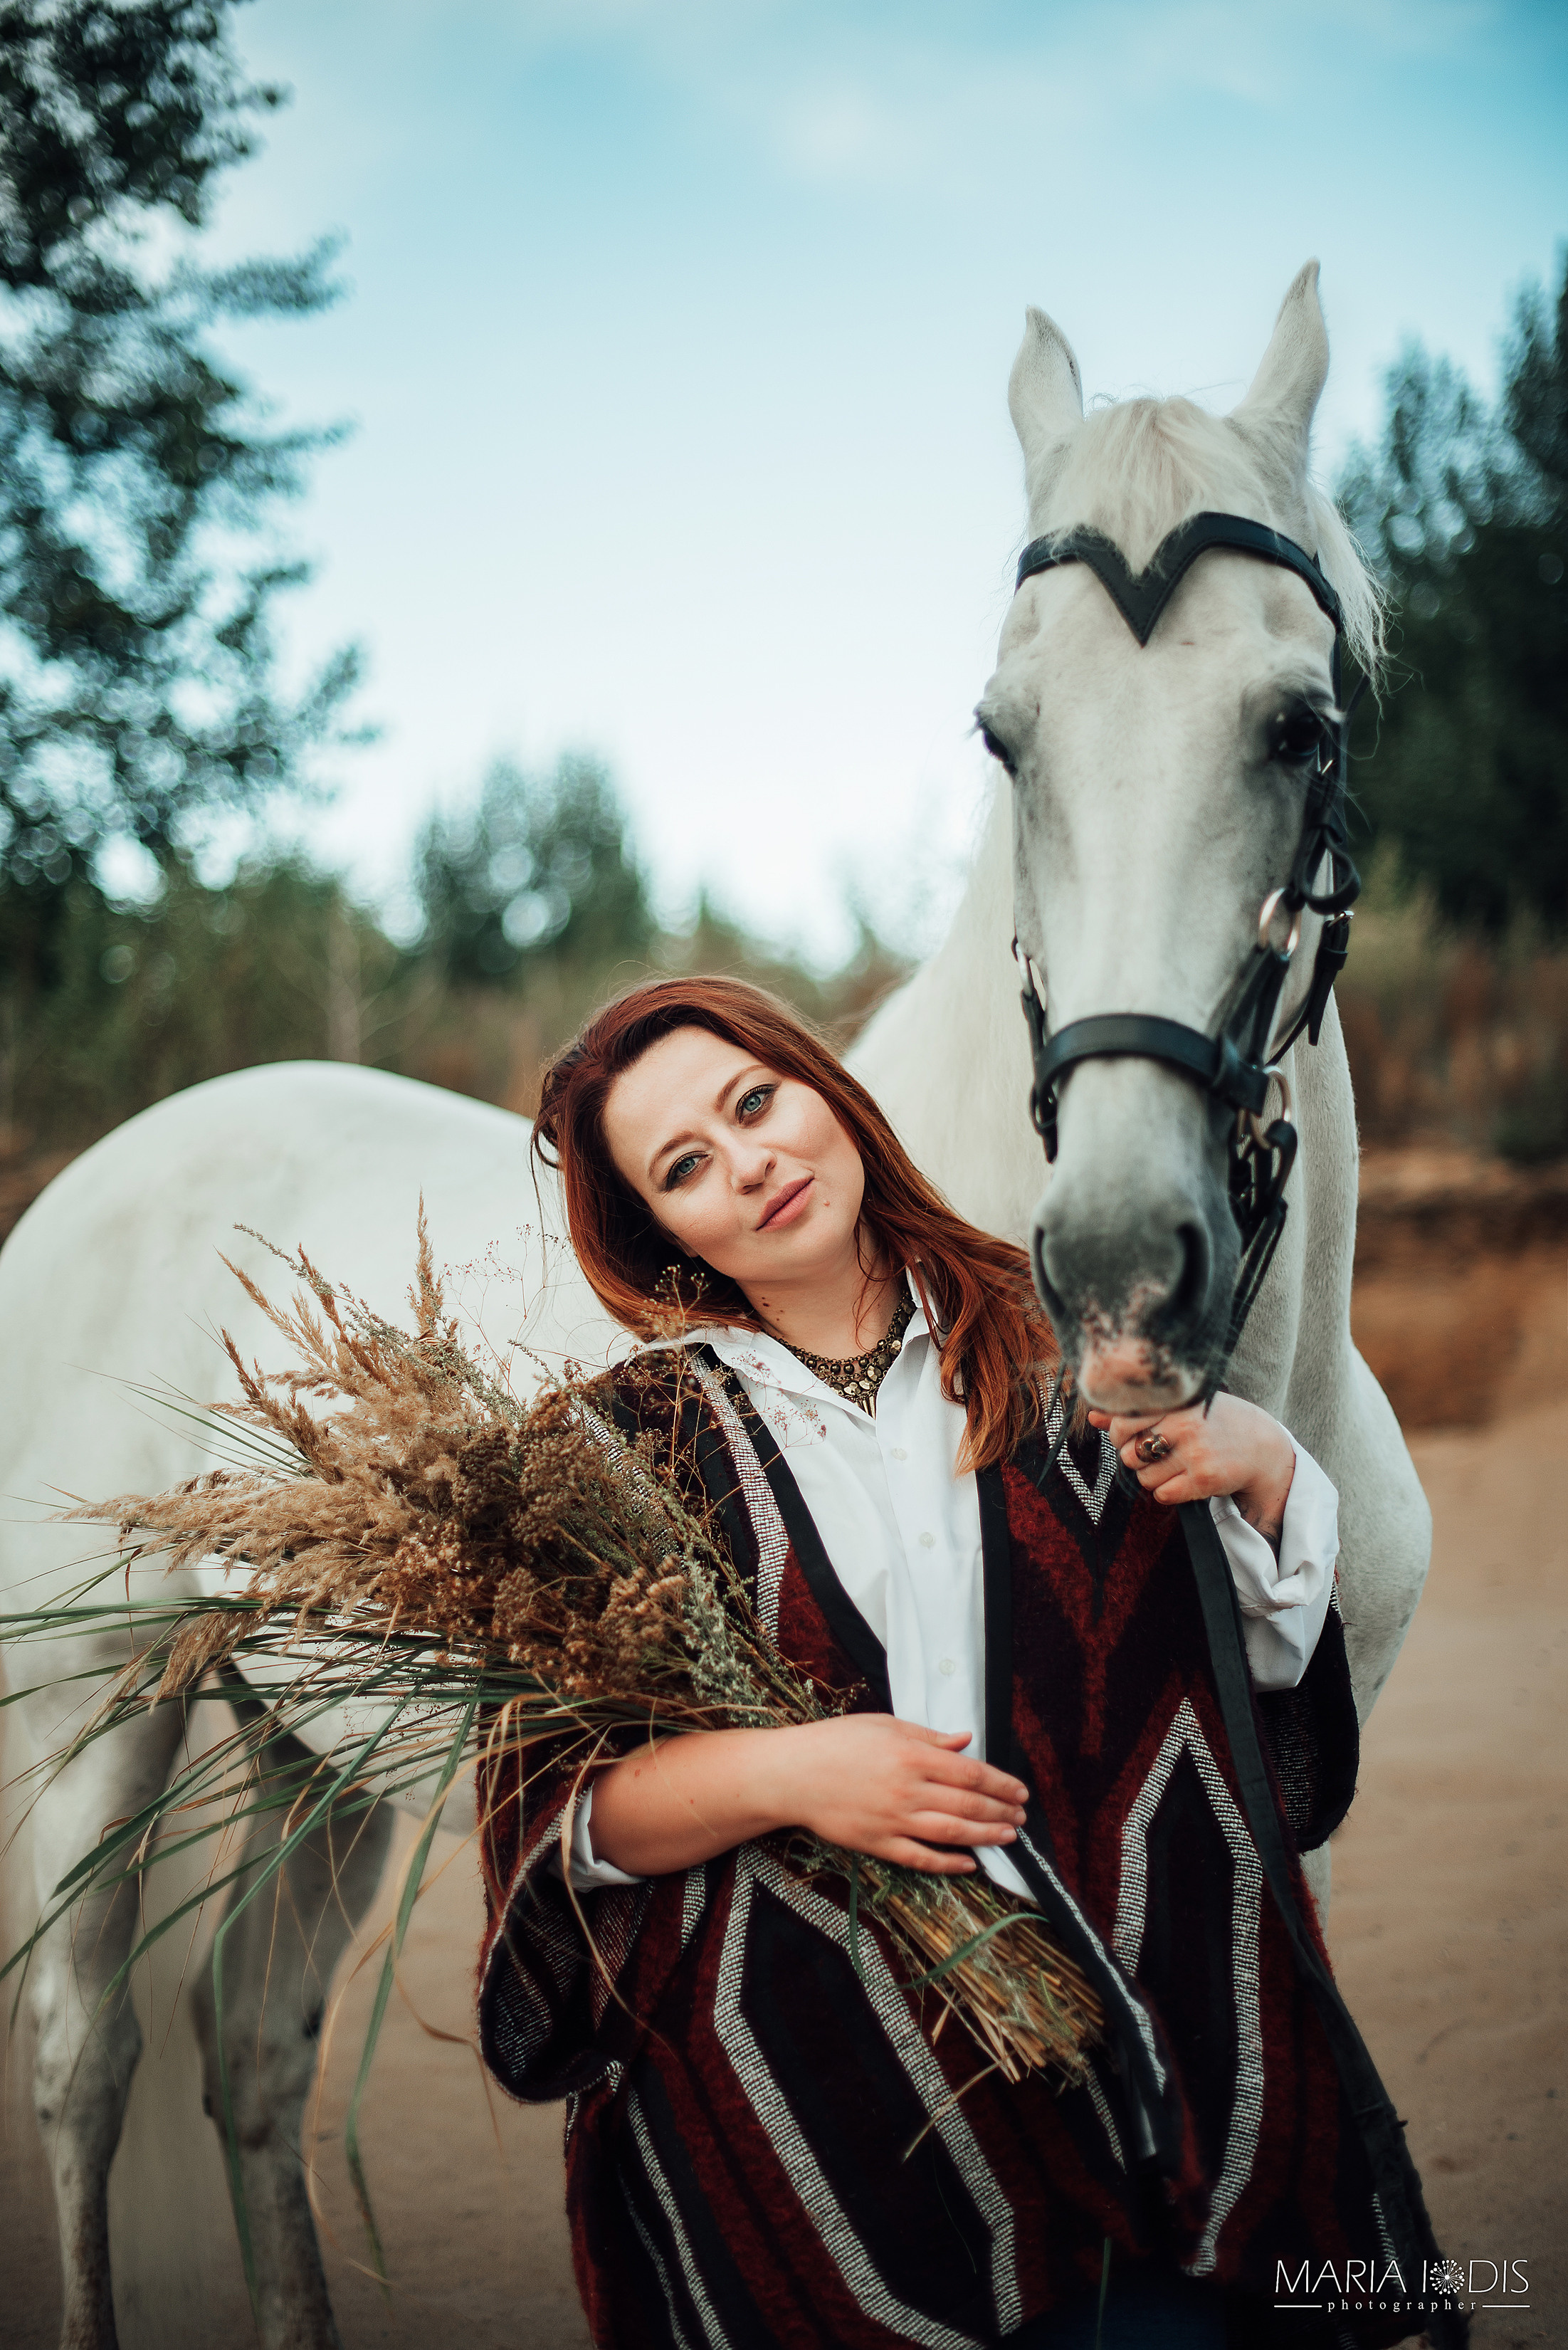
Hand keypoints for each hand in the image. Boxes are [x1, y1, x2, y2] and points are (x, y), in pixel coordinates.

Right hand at [772, 1715, 1028, 1876]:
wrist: (793, 1774)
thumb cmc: (836, 1742)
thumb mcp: (885, 1725)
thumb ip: (929, 1736)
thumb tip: (965, 1740)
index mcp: (911, 1755)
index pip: (970, 1773)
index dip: (1001, 1784)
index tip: (1020, 1791)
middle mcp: (907, 1789)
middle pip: (967, 1805)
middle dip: (1000, 1811)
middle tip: (1021, 1816)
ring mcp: (893, 1820)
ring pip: (952, 1833)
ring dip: (986, 1837)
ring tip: (1008, 1836)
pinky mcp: (879, 1843)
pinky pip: (921, 1858)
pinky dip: (949, 1864)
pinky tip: (969, 1864)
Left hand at [1087, 1392, 1295, 1546]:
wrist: (1262, 1447)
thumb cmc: (1214, 1422)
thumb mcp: (1179, 1407)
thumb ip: (1135, 1411)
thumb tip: (1093, 1416)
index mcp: (1174, 1402)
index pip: (1121, 1422)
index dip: (1120, 1434)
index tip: (1134, 1435)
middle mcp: (1183, 1424)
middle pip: (1127, 1454)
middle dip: (1136, 1458)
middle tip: (1158, 1453)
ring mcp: (1194, 1452)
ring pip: (1143, 1478)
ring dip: (1153, 1477)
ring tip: (1173, 1466)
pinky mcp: (1204, 1479)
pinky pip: (1163, 1495)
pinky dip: (1168, 1493)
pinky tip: (1183, 1480)